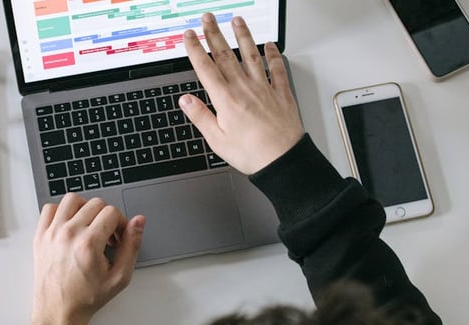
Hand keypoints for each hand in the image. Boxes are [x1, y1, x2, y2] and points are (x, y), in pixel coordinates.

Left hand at [32, 193, 145, 324]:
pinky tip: (70, 226)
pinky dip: (61, 212)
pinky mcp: (40, 236)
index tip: (118, 237)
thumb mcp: (119, 277)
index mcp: (89, 243)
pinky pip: (50, 208)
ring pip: (72, 199)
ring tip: (89, 226)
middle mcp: (69, 234)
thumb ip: (132, 246)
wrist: (59, 311)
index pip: (112, 212)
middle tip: (106, 236)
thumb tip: (138, 222)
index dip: (121, 223)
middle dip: (106, 217)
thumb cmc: (86, 297)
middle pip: (95, 203)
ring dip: (85, 208)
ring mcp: (51, 233)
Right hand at [180, 14, 304, 174]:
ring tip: (237, 21)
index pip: (206, 68)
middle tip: (207, 19)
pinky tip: (270, 45)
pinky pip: (277, 69)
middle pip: (226, 55)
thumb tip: (185, 100)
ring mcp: (264, 88)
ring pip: (251, 55)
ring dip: (243, 36)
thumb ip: (200, 116)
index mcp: (226, 100)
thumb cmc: (252, 153)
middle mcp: (244, 88)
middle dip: (214, 35)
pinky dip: (274, 55)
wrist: (283, 160)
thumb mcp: (217, 140)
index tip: (189, 36)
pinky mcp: (281, 93)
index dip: (195, 49)